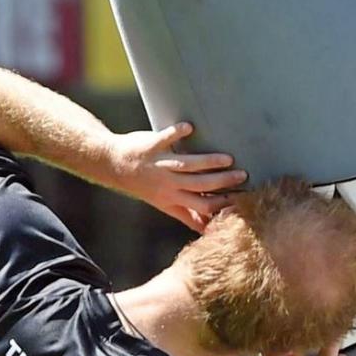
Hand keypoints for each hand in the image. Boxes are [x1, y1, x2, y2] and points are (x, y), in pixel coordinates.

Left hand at [110, 122, 246, 230]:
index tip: (240, 198)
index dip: (221, 204)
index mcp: (172, 199)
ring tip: (228, 158)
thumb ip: (185, 214)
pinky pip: (165, 139)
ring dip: (209, 162)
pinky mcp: (151, 146)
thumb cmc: (143, 184)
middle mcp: (167, 184)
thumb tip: (206, 228)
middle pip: (199, 186)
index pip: (202, 206)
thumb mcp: (163, 204)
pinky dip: (177, 133)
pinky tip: (190, 127)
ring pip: (188, 165)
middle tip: (243, 175)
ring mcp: (159, 165)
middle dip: (222, 182)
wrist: (112, 165)